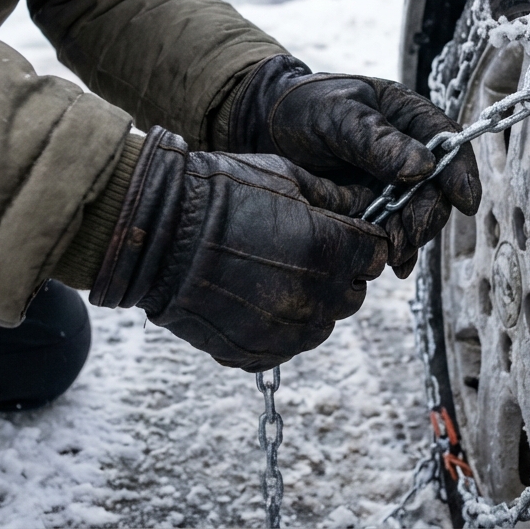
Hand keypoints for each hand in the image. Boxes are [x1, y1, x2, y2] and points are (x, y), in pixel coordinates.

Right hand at [89, 127, 387, 371]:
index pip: (374, 255)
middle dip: (339, 273)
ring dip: (311, 303)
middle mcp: (314, 297)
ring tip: (273, 275)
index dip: (361, 242)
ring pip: (322, 324)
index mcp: (328, 249)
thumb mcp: (282, 177)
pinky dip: (278, 328)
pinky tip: (251, 299)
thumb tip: (361, 204)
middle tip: (305, 252)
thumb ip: (331, 196)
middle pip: (353, 294)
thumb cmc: (216, 194)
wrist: (154, 234)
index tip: (344, 234)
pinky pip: (286, 346)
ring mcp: (285, 331)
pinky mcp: (256, 353)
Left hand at [223, 55, 480, 276]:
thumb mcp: (337, 116)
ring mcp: (392, 182)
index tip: (464, 201)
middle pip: (437, 188)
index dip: (461, 172)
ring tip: (392, 254)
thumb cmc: (302, 109)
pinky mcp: (374, 208)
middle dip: (428, 216)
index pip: (447, 141)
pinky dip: (396, 250)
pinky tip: (392, 266)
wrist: (262, 130)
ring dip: (412, 238)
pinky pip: (395, 232)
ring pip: (419, 215)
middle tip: (408, 237)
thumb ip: (376, 140)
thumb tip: (422, 166)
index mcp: (408, 116)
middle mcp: (409, 150)